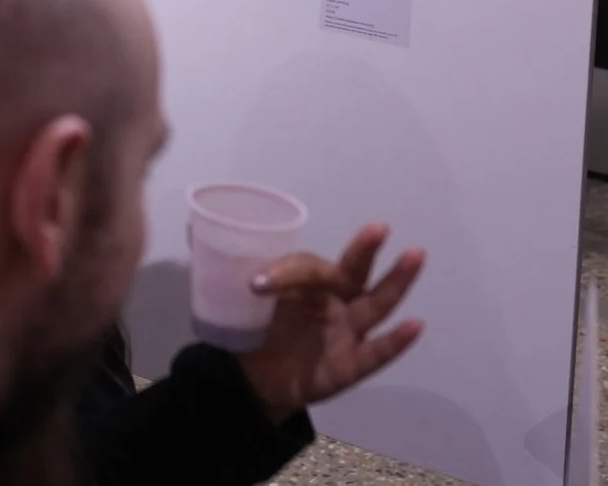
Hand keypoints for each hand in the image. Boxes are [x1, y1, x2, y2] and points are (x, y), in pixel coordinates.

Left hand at [236, 223, 425, 423]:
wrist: (252, 380)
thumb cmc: (254, 329)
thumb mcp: (236, 298)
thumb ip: (221, 266)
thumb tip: (193, 228)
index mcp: (307, 283)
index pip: (307, 267)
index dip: (285, 272)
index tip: (258, 283)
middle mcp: (333, 302)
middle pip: (353, 272)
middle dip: (366, 249)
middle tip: (379, 227)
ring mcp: (347, 332)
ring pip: (377, 304)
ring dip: (397, 281)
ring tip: (415, 254)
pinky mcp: (351, 365)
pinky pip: (378, 352)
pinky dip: (397, 341)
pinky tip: (415, 325)